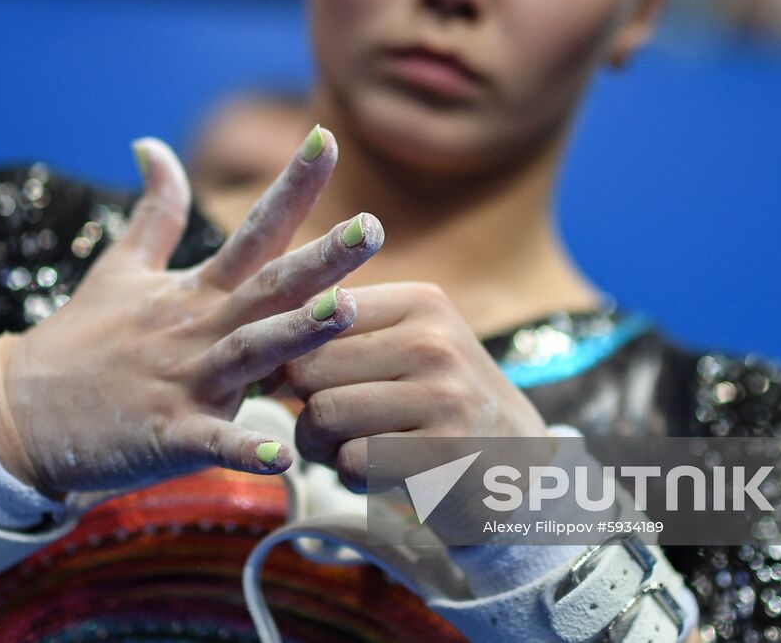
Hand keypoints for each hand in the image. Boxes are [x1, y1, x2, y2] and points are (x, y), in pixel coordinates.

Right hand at [0, 129, 383, 497]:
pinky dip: (244, 450)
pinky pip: (211, 443)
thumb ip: (155, 211)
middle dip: (322, 258)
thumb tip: (153, 144)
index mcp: (196, 290)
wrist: (17, 414)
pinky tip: (283, 458)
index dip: (294, 185)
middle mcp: (197, 328)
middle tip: (371, 227)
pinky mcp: (165, 435)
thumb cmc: (80, 341)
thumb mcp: (118, 268)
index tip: (329, 138)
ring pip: (248, 354)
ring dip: (296, 334)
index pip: (255, 229)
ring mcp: (182, 381)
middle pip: (268, 287)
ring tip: (344, 312)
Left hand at [287, 282, 548, 492]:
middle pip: (308, 367)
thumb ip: (345, 334)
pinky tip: (377, 474)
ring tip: (348, 452)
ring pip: (323, 415)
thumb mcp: (411, 348)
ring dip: (320, 447)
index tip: (304, 381)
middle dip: (303, 406)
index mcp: (421, 302)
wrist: (520, 472)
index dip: (294, 355)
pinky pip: (352, 462)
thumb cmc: (441, 407)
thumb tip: (259, 342)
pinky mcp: (444, 453)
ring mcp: (444, 396)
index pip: (314, 316)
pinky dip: (349, 477)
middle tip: (327, 428)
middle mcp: (435, 340)